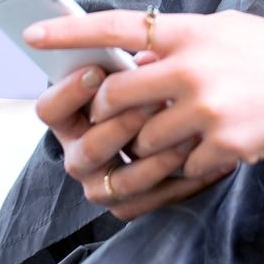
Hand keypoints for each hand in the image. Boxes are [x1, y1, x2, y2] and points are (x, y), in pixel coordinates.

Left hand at [27, 10, 263, 213]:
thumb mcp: (229, 30)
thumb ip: (181, 41)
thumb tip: (135, 57)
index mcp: (192, 31)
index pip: (116, 27)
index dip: (69, 32)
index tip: (31, 35)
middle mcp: (193, 68)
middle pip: (115, 95)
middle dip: (108, 111)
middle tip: (115, 115)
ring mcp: (206, 110)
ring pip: (140, 139)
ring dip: (146, 144)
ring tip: (169, 137)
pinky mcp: (221, 147)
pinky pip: (177, 166)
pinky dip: (185, 163)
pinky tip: (210, 148)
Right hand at [34, 58, 212, 221]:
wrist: (178, 120)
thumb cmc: (150, 85)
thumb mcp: (135, 69)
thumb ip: (131, 66)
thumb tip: (146, 59)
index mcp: (70, 117)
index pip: (50, 109)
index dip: (69, 92)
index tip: (97, 71)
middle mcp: (80, 154)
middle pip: (89, 148)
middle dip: (122, 125)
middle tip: (153, 101)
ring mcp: (102, 183)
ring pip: (123, 181)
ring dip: (157, 159)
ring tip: (188, 136)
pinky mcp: (129, 204)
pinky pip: (152, 200)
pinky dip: (184, 182)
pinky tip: (213, 162)